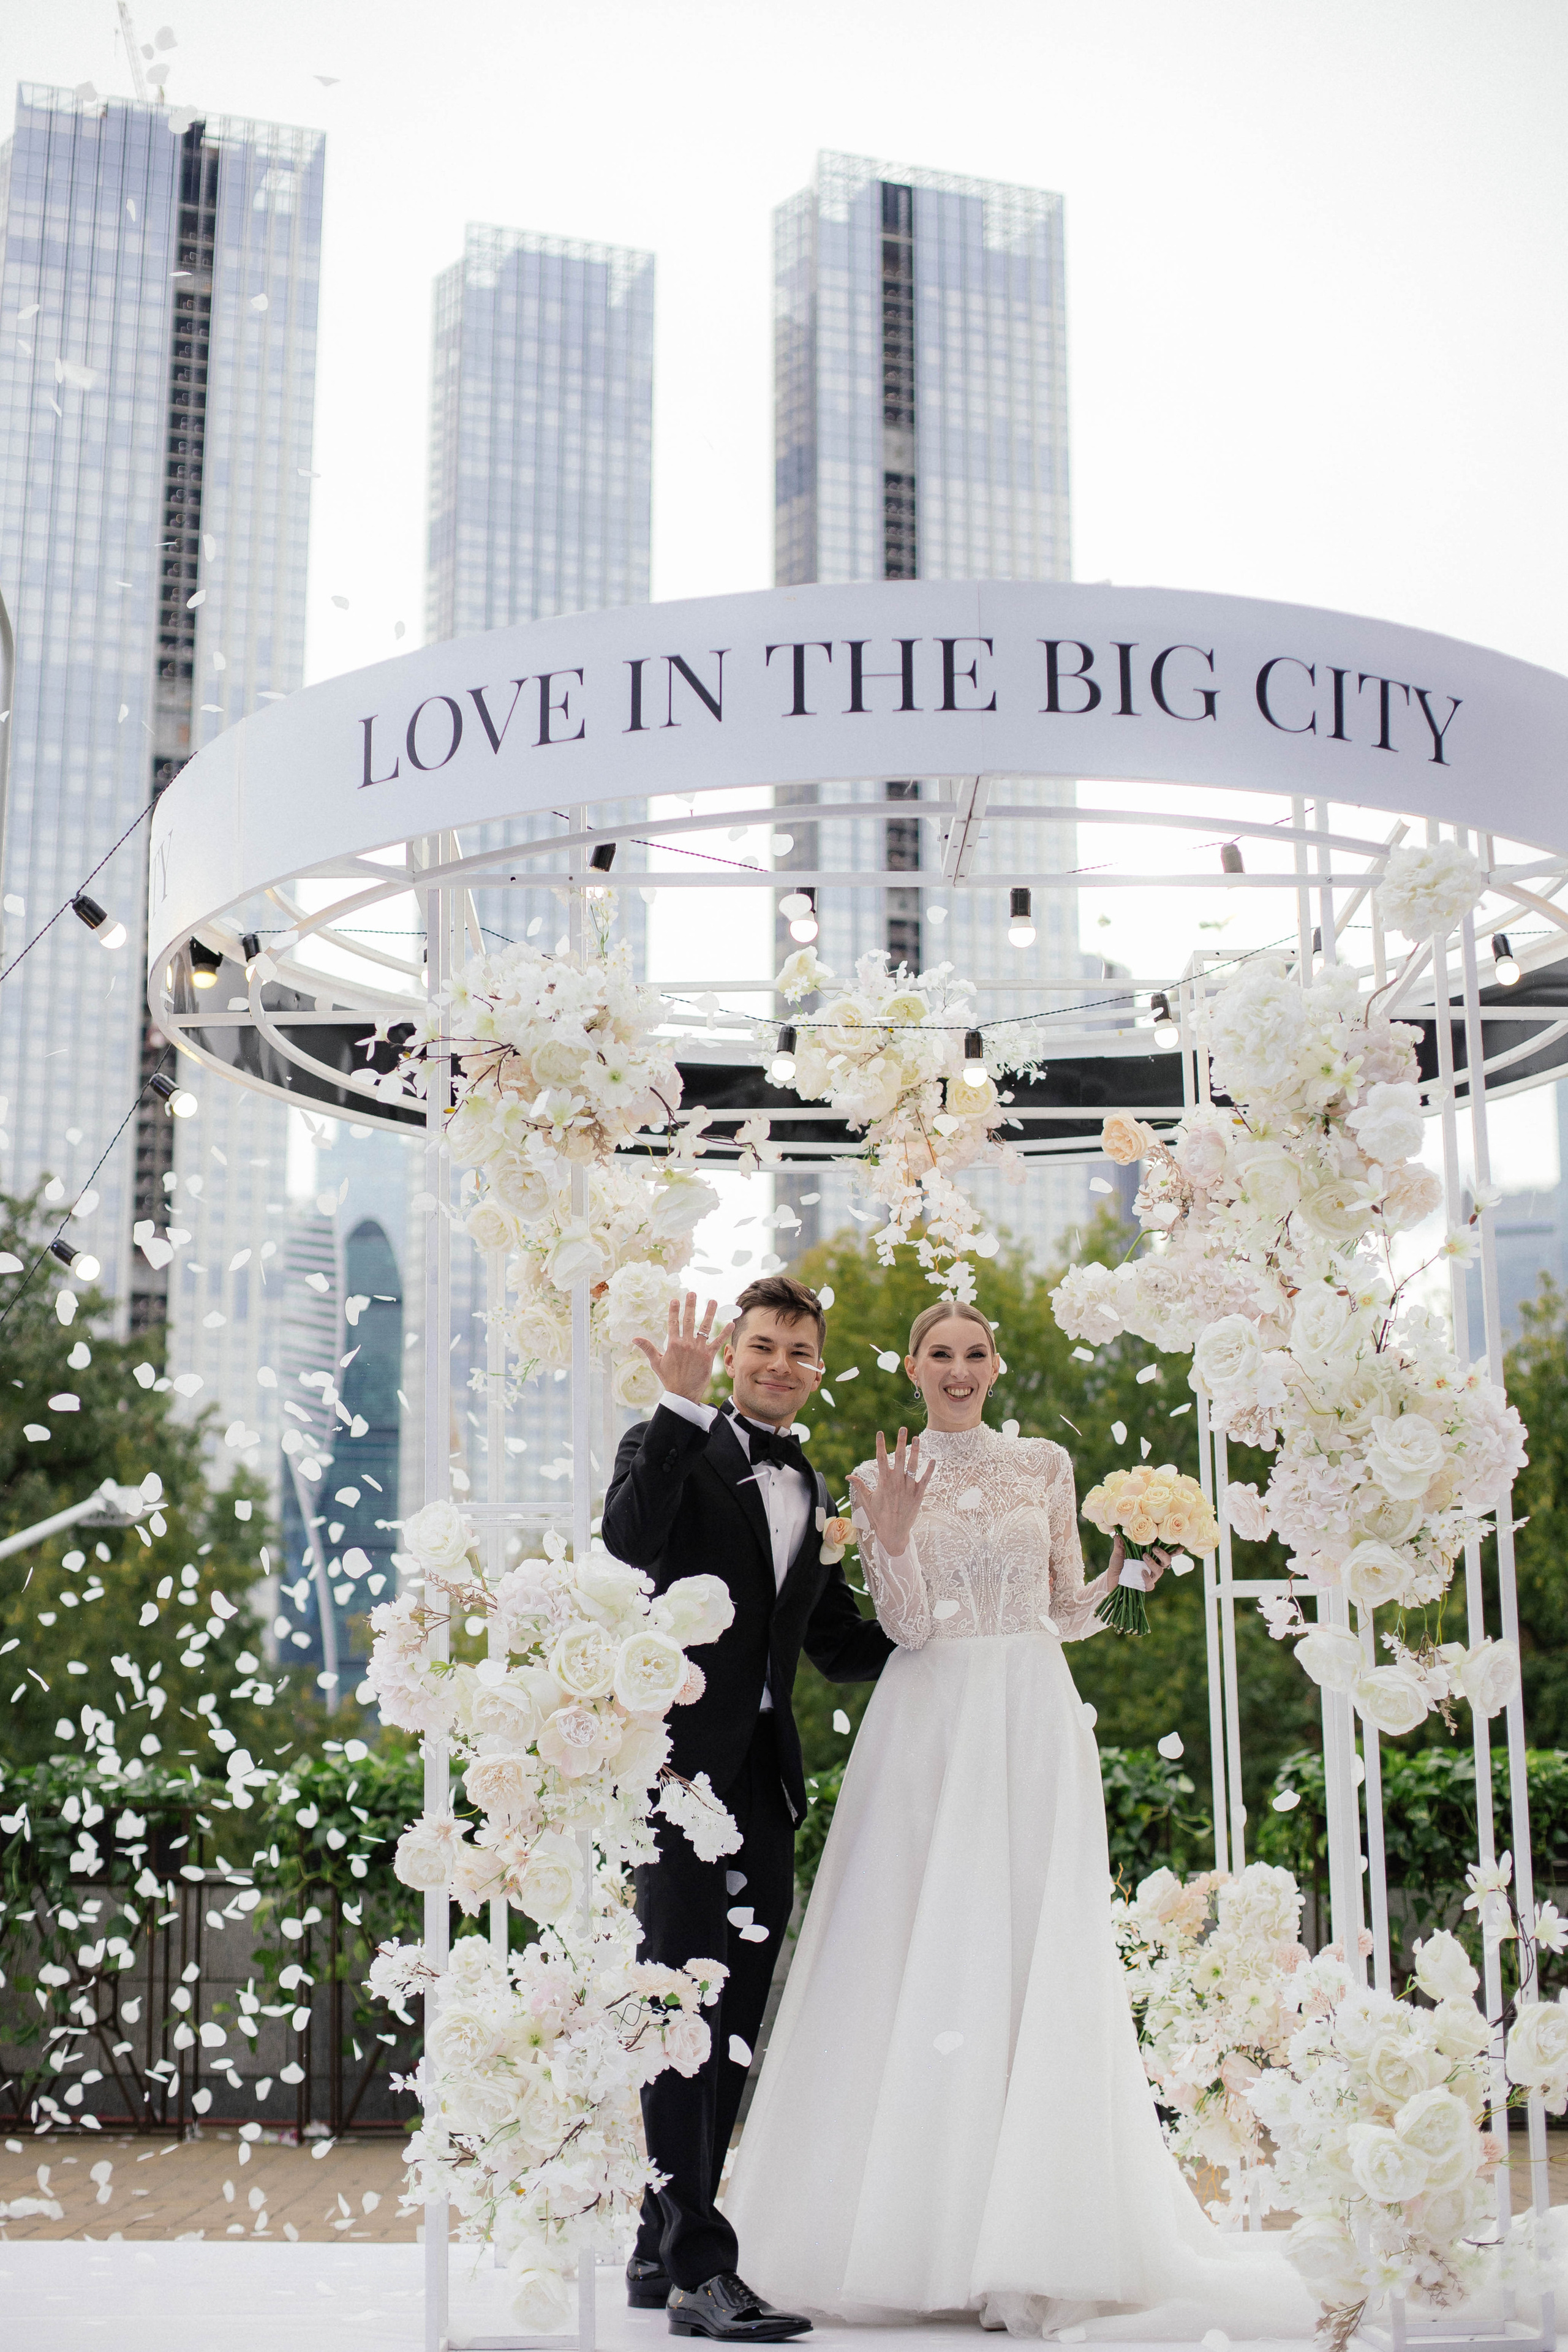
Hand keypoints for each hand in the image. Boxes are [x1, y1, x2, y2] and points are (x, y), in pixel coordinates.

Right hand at [634, 1293, 731, 1404]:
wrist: (683, 1393)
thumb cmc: (669, 1378)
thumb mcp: (656, 1363)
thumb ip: (648, 1348)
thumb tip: (634, 1338)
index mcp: (673, 1344)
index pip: (673, 1323)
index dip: (674, 1310)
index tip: (675, 1299)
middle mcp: (686, 1344)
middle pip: (689, 1321)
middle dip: (690, 1306)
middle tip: (693, 1293)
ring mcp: (698, 1349)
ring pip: (705, 1327)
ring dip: (710, 1313)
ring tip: (713, 1301)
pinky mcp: (708, 1356)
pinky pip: (718, 1342)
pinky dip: (725, 1332)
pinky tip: (731, 1322)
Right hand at [847, 1429, 933, 1558]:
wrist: (893, 1533)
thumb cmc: (879, 1516)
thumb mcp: (867, 1500)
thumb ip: (859, 1485)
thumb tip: (849, 1475)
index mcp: (883, 1482)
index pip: (881, 1459)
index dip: (880, 1445)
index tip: (880, 1432)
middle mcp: (896, 1483)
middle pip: (898, 1458)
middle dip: (901, 1442)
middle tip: (903, 1428)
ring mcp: (908, 1488)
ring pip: (913, 1466)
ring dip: (915, 1451)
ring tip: (917, 1438)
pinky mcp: (918, 1495)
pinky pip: (925, 1479)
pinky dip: (929, 1470)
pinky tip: (933, 1459)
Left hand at [1108, 1534, 1170, 1588]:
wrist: (1110, 1581)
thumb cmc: (1117, 1565)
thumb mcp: (1118, 1554)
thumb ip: (1120, 1545)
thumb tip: (1119, 1534)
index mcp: (1150, 1556)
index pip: (1165, 1552)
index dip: (1174, 1550)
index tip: (1179, 1545)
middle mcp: (1153, 1567)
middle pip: (1167, 1561)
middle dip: (1164, 1554)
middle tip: (1154, 1548)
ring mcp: (1150, 1577)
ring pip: (1160, 1571)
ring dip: (1153, 1563)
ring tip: (1144, 1556)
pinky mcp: (1144, 1587)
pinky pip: (1151, 1584)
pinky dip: (1147, 1578)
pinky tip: (1142, 1572)